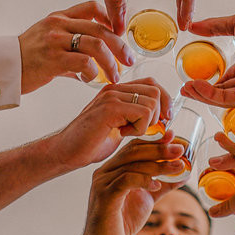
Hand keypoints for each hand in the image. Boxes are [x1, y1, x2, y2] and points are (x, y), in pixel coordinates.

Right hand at [19, 1, 134, 93]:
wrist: (0, 68)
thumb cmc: (24, 60)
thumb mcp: (46, 43)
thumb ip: (69, 49)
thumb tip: (88, 67)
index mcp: (58, 18)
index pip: (91, 7)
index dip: (110, 18)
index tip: (120, 33)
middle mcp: (58, 25)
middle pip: (100, 29)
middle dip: (120, 46)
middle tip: (130, 60)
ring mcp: (55, 40)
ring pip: (96, 45)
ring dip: (111, 62)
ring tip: (115, 76)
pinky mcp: (52, 59)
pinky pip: (83, 62)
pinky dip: (93, 72)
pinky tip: (91, 80)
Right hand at [46, 79, 174, 171]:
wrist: (66, 151)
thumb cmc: (92, 142)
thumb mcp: (122, 126)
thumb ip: (139, 118)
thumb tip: (167, 118)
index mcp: (117, 90)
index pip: (152, 84)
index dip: (164, 100)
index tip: (164, 119)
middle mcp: (114, 88)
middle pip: (155, 91)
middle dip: (158, 114)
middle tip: (144, 130)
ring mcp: (111, 96)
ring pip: (151, 103)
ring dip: (147, 123)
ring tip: (127, 132)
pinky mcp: (110, 107)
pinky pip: (143, 113)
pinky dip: (140, 128)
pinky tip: (122, 134)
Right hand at [77, 138, 183, 234]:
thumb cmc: (121, 222)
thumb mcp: (146, 199)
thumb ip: (162, 185)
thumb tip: (183, 174)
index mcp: (112, 169)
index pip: (133, 148)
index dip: (154, 141)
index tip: (174, 137)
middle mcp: (104, 172)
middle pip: (133, 152)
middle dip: (159, 149)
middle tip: (180, 149)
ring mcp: (102, 183)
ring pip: (132, 165)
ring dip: (158, 164)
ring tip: (178, 166)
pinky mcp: (105, 196)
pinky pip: (126, 181)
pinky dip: (143, 180)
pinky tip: (157, 184)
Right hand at [180, 13, 234, 105]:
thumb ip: (214, 26)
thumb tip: (193, 26)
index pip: (227, 80)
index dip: (210, 83)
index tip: (192, 82)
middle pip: (222, 92)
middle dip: (201, 92)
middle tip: (184, 89)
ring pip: (222, 98)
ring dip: (201, 94)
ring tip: (185, 89)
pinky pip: (226, 98)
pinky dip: (209, 94)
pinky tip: (195, 87)